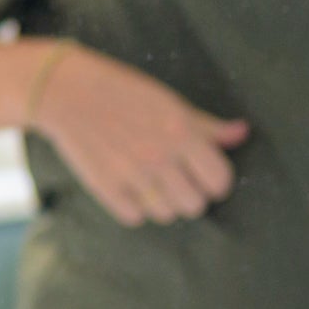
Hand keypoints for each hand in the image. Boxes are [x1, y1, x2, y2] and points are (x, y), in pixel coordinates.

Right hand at [27, 44, 247, 226]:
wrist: (66, 92)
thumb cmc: (122, 92)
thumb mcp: (169, 102)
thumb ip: (206, 125)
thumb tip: (242, 133)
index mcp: (181, 132)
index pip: (219, 180)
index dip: (215, 181)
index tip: (203, 175)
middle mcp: (159, 156)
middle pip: (195, 205)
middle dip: (189, 194)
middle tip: (174, 179)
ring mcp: (131, 174)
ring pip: (166, 215)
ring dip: (162, 203)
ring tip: (149, 182)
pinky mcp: (105, 187)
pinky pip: (135, 217)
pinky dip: (134, 207)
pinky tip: (127, 186)